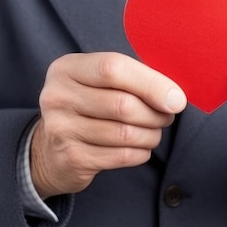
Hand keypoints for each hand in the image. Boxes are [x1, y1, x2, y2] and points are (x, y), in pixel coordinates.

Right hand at [31, 52, 186, 198]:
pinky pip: (122, 156)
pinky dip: (141, 153)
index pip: (113, 68)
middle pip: (123, 104)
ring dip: (151, 135)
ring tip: (152, 132)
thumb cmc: (89, 108)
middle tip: (165, 117)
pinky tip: (139, 148)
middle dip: (156, 114)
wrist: (50, 151)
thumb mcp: (99, 83)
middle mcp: (58, 96)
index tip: (176, 99)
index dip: (152, 84)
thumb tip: (175, 97)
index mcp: (67, 68)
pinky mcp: (71, 158)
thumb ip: (134, 79)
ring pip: (126, 133)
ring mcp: (61, 129)